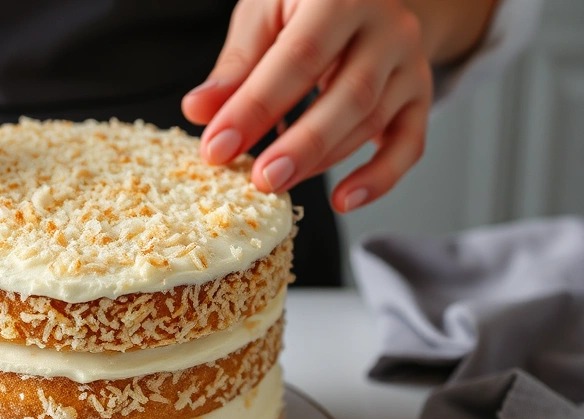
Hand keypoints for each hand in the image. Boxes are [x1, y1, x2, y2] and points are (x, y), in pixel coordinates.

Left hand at [182, 0, 432, 212]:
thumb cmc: (303, 5)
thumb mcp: (263, 14)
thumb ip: (235, 66)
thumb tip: (198, 111)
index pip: (298, 58)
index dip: (256, 107)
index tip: (218, 147)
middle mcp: (387, 25)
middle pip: (350, 95)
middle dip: (300, 145)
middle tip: (261, 179)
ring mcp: (409, 62)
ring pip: (371, 121)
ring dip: (322, 160)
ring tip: (276, 183)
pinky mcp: (419, 94)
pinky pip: (409, 143)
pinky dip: (379, 178)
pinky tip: (343, 200)